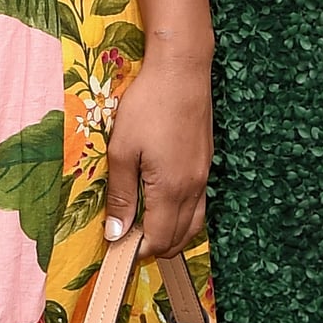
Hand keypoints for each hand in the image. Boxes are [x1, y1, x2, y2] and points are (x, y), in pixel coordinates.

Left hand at [103, 57, 211, 259]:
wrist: (182, 70)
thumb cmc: (147, 105)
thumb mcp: (122, 150)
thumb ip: (120, 195)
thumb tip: (116, 233)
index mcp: (171, 189)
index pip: (160, 240)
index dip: (138, 251)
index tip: (117, 247)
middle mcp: (193, 188)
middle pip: (181, 238)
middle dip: (155, 247)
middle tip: (128, 240)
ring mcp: (203, 175)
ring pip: (194, 223)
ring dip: (172, 234)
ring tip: (144, 227)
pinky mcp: (205, 162)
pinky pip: (199, 204)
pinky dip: (183, 215)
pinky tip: (162, 203)